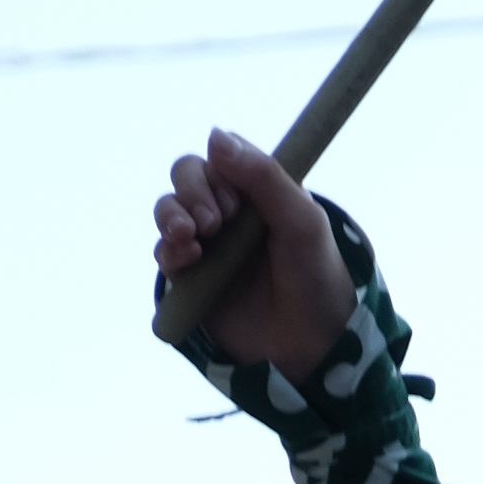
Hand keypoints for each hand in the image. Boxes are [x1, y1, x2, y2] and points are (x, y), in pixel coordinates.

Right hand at [151, 129, 353, 379]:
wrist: (313, 348)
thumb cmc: (317, 279)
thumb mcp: (302, 223)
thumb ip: (264, 178)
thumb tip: (213, 135)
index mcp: (260, 193)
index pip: (221, 158)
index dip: (220, 170)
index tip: (240, 201)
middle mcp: (230, 214)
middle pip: (186, 176)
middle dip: (191, 191)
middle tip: (214, 222)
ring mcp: (209, 246)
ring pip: (168, 211)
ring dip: (171, 216)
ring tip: (192, 237)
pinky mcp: (192, 280)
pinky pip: (165, 254)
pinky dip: (168, 251)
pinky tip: (188, 259)